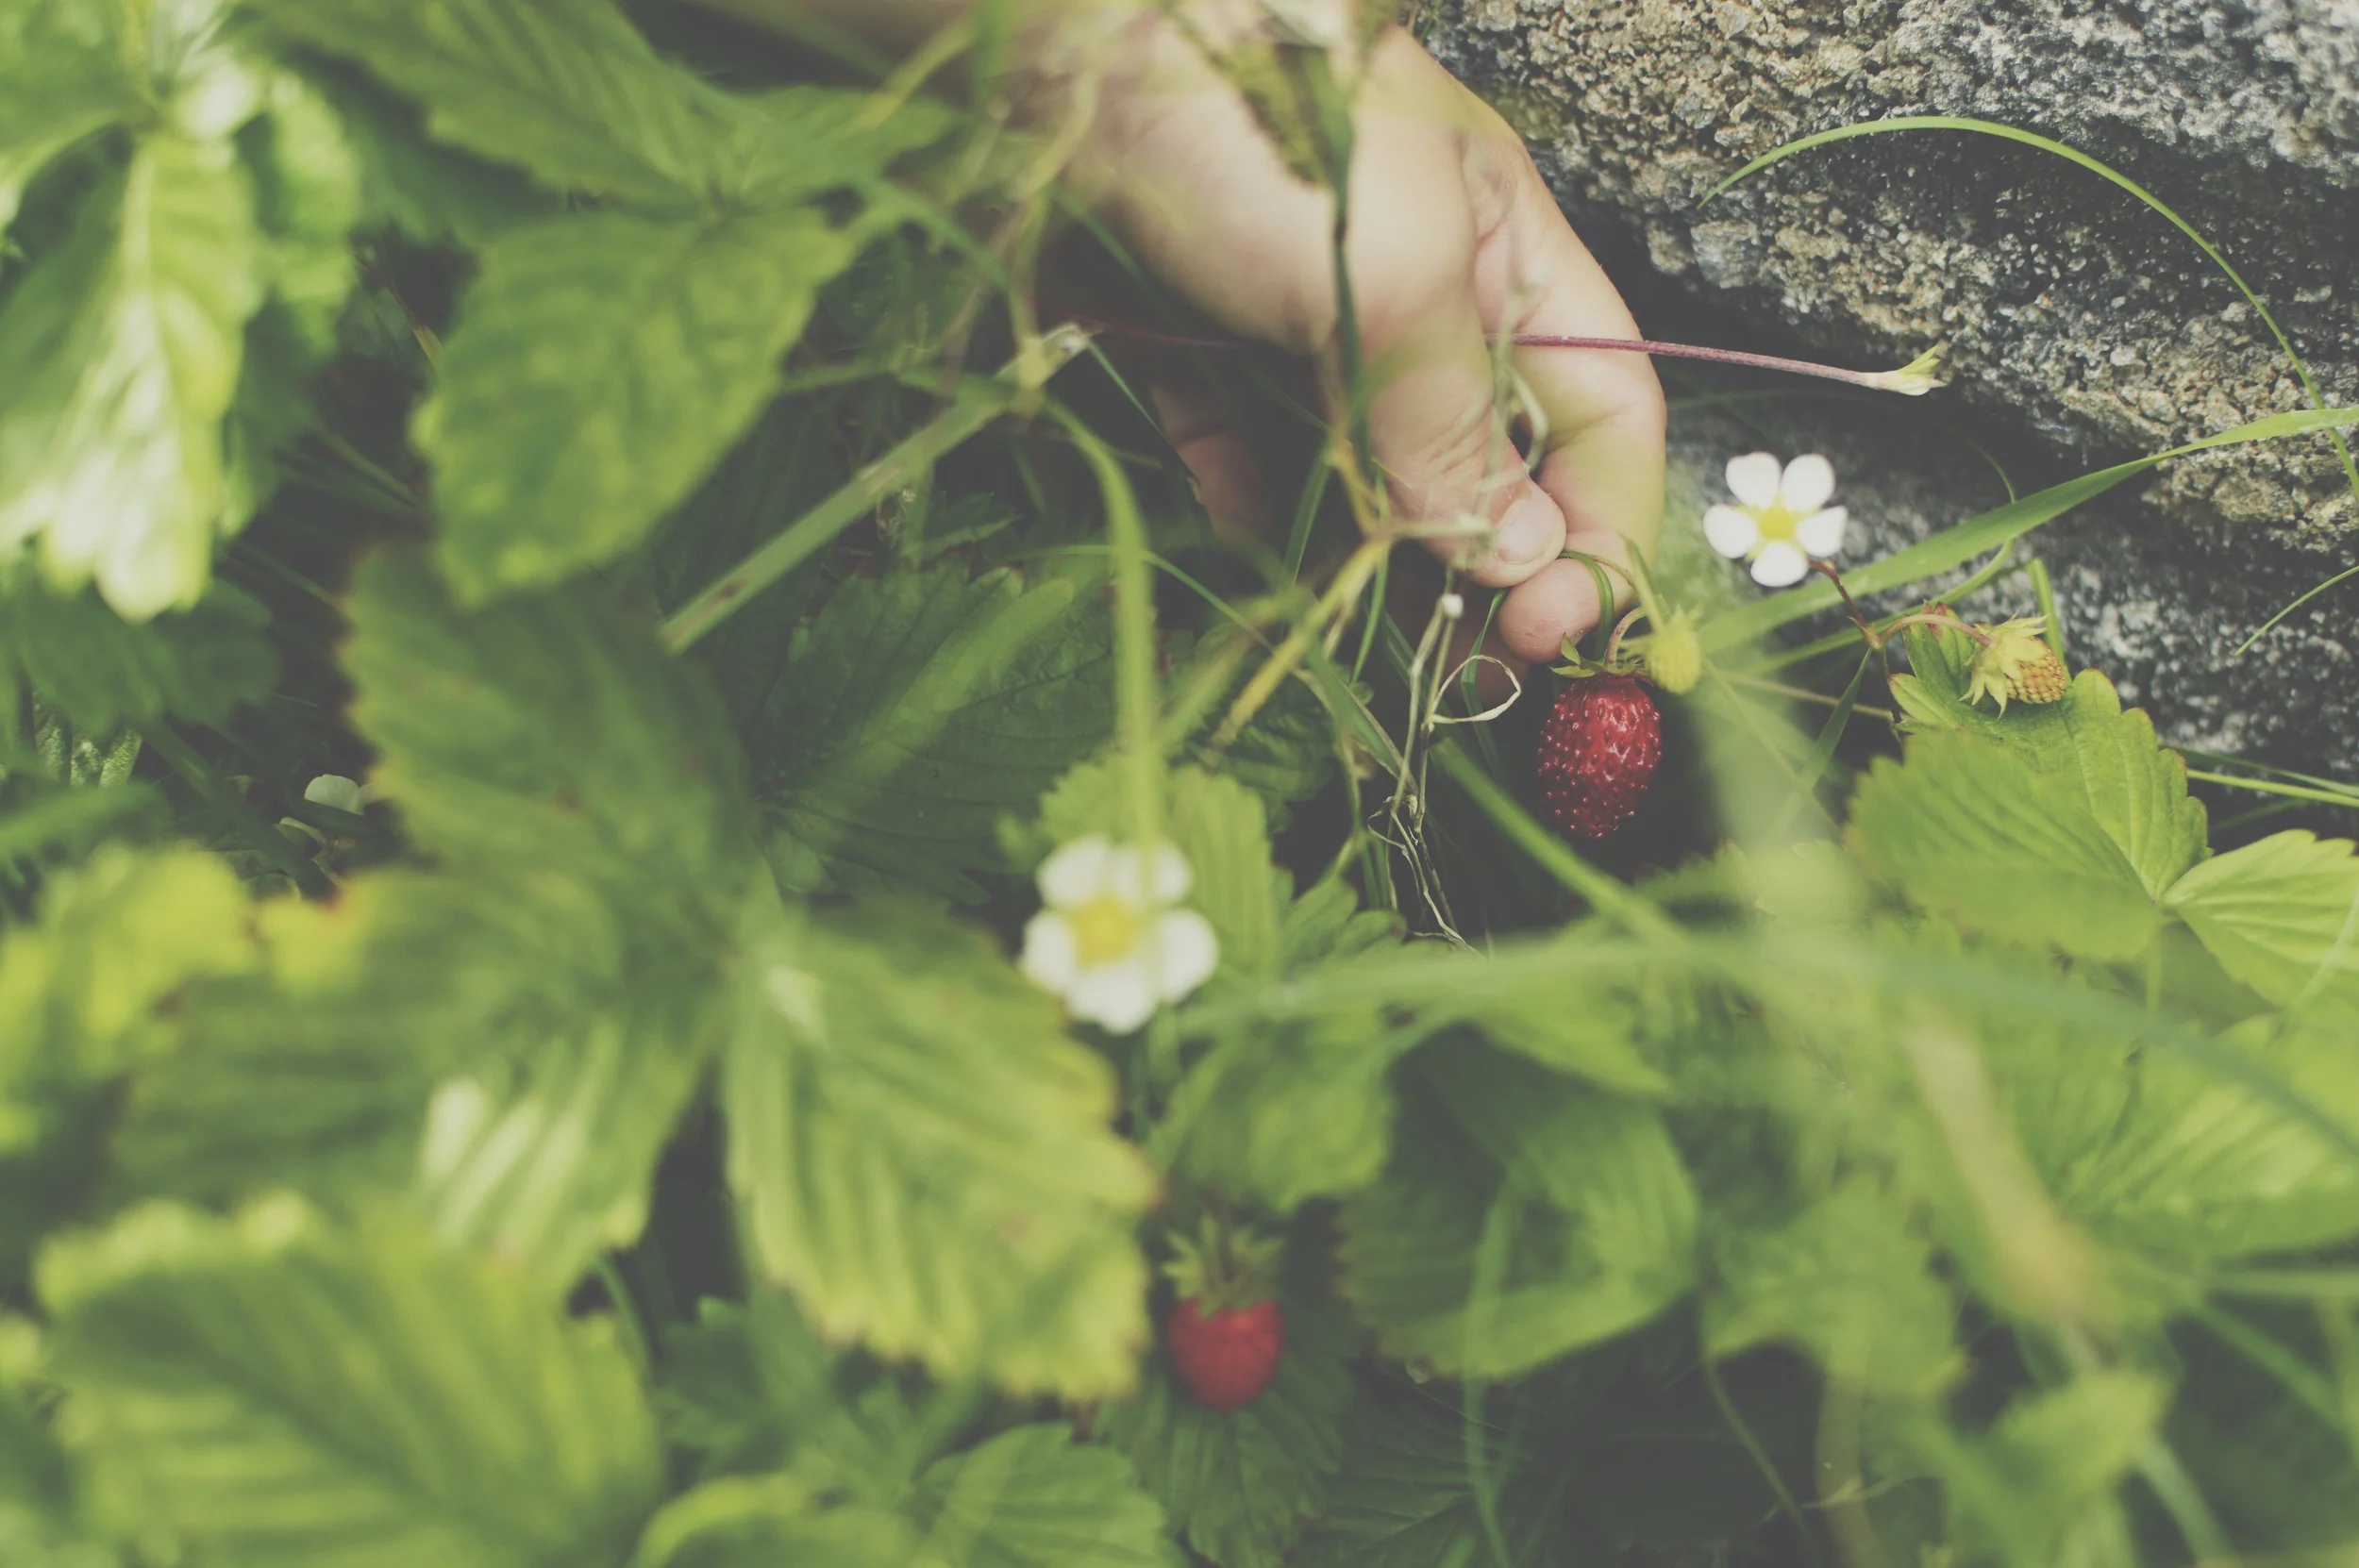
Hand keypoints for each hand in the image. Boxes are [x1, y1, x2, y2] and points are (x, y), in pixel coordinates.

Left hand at [1068, 13, 1663, 663]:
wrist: (1050, 54)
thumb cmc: (1260, 127)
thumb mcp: (1401, 278)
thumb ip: (1458, 427)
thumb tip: (1520, 558)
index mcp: (1508, 256)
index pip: (1602, 412)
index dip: (1601, 527)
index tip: (1557, 634)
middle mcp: (1418, 298)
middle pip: (1484, 462)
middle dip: (1485, 574)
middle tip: (1459, 678)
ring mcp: (1298, 322)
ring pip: (1362, 475)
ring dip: (1372, 568)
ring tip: (1366, 652)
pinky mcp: (1189, 341)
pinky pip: (1244, 453)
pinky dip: (1260, 513)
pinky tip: (1263, 565)